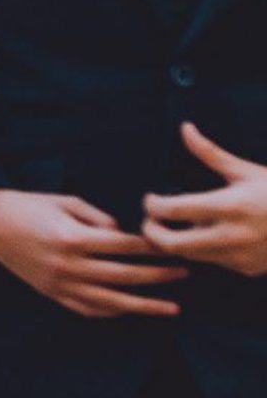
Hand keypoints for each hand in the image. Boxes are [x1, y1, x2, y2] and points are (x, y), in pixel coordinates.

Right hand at [0, 188, 189, 317]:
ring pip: (110, 301)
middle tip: (184, 273)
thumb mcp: (65, 202)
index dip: (151, 247)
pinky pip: (87, 309)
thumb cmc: (28, 205)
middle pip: (123, 275)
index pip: (123, 246)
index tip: (172, 247)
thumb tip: (125, 236)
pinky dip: (112, 313)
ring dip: (144, 305)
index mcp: (72, 238)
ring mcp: (58, 283)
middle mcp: (67, 265)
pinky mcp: (50, 293)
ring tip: (172, 308)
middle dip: (158, 275)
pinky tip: (130, 311)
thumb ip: (98, 219)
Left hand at [142, 124, 266, 277]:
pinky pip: (213, 261)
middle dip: (153, 233)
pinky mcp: (247, 269)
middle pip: (173, 243)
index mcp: (231, 206)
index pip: (174, 210)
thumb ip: (210, 154)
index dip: (153, 205)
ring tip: (179, 224)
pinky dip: (204, 250)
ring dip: (178, 242)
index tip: (150, 199)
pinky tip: (208, 235)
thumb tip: (185, 129)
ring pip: (190, 255)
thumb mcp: (246, 171)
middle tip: (150, 221)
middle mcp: (233, 235)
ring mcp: (241, 256)